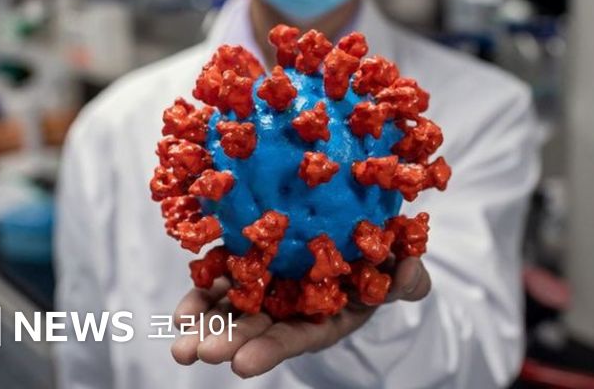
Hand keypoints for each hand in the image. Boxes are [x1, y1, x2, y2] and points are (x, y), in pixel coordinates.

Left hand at [171, 256, 430, 377]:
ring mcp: (264, 287)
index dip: (271, 350)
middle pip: (256, 330)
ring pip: (231, 311)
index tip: (242, 365)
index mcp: (325, 315)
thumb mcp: (399, 267)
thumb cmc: (381, 256)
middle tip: (200, 353)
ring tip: (181, 344)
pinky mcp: (246, 262)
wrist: (355, 228)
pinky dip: (200, 297)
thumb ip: (407, 277)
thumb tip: (412, 272)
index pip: (296, 337)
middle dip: (228, 343)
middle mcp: (290, 308)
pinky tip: (180, 314)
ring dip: (204, 327)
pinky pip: (219, 281)